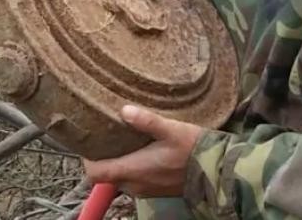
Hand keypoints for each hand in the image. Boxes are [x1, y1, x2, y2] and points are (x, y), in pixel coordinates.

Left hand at [83, 105, 203, 197]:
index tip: (90, 142)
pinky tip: (140, 150)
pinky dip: (130, 168)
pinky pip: (133, 181)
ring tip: (122, 139)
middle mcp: (135, 185)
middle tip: (106, 135)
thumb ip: (146, 121)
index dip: (87, 159)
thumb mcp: (170, 129)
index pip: (96, 173)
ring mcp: (145, 191)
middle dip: (103, 158)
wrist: (214, 171)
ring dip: (118, 163)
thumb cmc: (192, 149)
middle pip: (106, 176)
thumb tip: (124, 110)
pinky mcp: (154, 191)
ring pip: (120, 179)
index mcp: (134, 170)